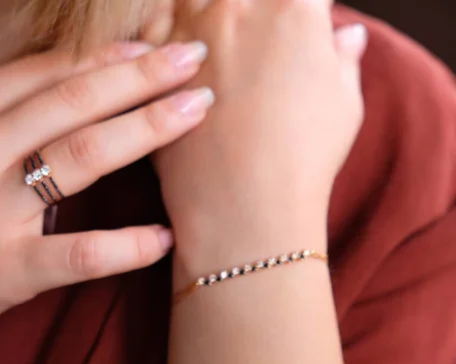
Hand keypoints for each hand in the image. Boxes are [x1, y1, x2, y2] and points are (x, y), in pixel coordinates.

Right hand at [0, 41, 211, 363]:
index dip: (107, 57)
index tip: (151, 47)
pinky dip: (126, 247)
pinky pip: (77, 254)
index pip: (46, 72)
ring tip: (196, 111)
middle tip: (193, 60)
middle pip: (76, 102)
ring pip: (84, 157)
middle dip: (143, 77)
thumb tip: (46, 92)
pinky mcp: (0, 272)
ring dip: (148, 128)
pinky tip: (163, 238)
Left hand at [154, 0, 366, 274]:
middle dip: (257, 12)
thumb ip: (343, 56)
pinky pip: (155, 26)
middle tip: (261, 50)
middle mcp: (238, 7)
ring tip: (219, 45)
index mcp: (293, 8)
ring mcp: (190, 32)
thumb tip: (348, 34)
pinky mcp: (155, 62)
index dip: (305, 12)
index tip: (303, 34)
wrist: (244, 204)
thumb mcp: (345, 104)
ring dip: (208, 13)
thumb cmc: (304, 157)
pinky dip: (168, 32)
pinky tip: (182, 57)